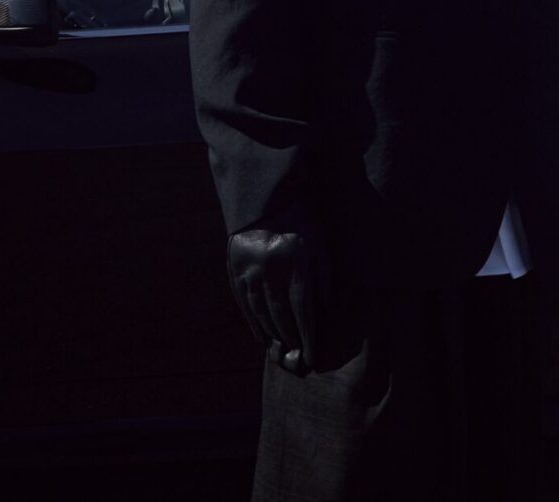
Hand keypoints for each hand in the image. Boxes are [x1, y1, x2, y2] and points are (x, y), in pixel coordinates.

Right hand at [227, 208, 335, 373]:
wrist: (266, 199)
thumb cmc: (302, 223)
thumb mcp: (320, 245)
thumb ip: (323, 277)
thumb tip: (323, 310)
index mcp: (297, 263)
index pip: (304, 310)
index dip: (308, 336)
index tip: (312, 356)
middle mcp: (272, 269)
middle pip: (280, 314)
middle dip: (290, 339)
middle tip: (295, 358)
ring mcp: (250, 270)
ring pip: (260, 311)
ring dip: (270, 334)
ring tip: (279, 350)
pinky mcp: (235, 269)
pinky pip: (243, 303)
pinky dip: (252, 322)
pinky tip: (260, 336)